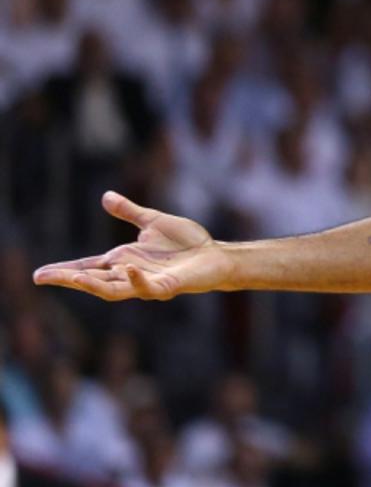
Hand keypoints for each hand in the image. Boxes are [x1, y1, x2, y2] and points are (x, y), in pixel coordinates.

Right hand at [32, 192, 226, 299]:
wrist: (215, 254)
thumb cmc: (187, 242)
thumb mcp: (152, 221)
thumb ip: (129, 212)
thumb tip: (105, 197)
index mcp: (125, 260)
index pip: (89, 267)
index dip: (65, 271)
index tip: (40, 274)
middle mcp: (131, 273)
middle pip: (94, 280)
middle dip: (70, 279)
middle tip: (44, 278)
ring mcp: (148, 282)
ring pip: (114, 290)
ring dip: (94, 285)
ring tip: (74, 278)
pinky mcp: (168, 286)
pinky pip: (149, 288)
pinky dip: (137, 280)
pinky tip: (129, 268)